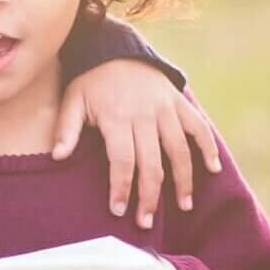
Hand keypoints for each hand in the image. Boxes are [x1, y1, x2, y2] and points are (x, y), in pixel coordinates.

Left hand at [53, 61, 221, 228]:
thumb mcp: (73, 99)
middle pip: (152, 163)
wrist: (116, 48)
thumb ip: (66, 129)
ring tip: (183, 205)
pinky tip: (212, 169)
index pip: (123, 161)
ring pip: (179, 150)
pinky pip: (198, 126)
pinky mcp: (178, 103)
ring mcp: (165, 109)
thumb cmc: (91, 80)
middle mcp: (145, 115)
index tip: (119, 211)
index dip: (122, 188)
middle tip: (146, 222)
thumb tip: (57, 157)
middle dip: (149, 196)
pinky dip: (207, 146)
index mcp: (117, 118)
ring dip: (183, 180)